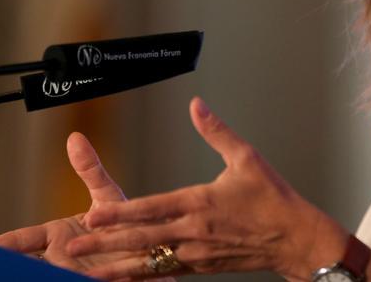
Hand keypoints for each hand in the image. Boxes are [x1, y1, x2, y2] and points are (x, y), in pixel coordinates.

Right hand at [0, 132, 128, 270]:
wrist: (154, 245)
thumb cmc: (127, 221)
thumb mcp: (108, 195)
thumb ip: (91, 171)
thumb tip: (74, 137)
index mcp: (58, 236)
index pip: (21, 240)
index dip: (3, 245)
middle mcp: (61, 257)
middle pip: (26, 264)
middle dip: (10, 266)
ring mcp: (73, 272)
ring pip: (45, 275)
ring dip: (38, 274)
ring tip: (24, 276)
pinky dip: (68, 280)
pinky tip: (68, 278)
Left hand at [66, 97, 353, 280]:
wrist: (294, 238)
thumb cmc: (273, 199)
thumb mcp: (246, 158)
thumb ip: (216, 131)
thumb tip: (197, 106)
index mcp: (202, 203)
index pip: (152, 209)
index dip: (120, 214)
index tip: (93, 215)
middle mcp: (195, 232)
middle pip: (142, 239)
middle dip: (106, 242)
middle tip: (75, 244)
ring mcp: (197, 253)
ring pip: (150, 260)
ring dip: (118, 264)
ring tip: (89, 268)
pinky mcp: (202, 266)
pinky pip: (166, 272)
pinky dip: (142, 275)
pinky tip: (125, 276)